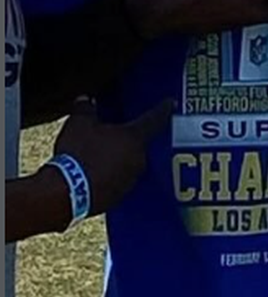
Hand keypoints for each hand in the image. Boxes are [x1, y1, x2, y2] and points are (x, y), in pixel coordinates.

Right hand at [52, 97, 172, 217]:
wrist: (67, 192)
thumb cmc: (77, 153)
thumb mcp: (78, 123)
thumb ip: (85, 108)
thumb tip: (86, 99)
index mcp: (134, 138)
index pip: (154, 119)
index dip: (163, 109)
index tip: (171, 103)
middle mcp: (139, 159)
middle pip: (140, 144)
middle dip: (129, 139)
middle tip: (115, 135)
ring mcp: (131, 181)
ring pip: (129, 164)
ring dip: (119, 160)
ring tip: (99, 157)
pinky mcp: (119, 197)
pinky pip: (118, 181)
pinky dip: (110, 176)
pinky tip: (94, 174)